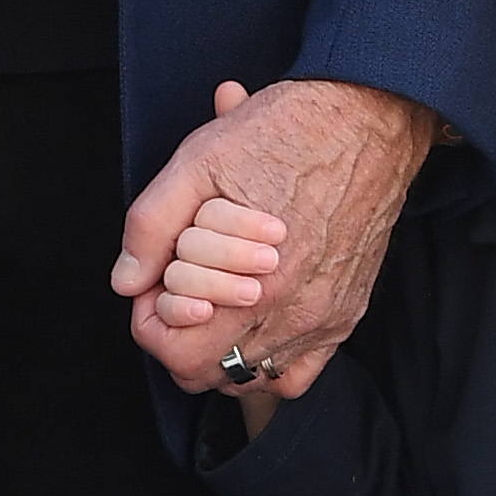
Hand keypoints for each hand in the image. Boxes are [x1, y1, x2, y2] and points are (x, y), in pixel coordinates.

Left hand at [112, 75, 435, 401]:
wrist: (368, 116)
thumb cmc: (284, 132)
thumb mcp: (198, 161)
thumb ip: (151, 226)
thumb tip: (127, 281)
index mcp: (255, 284)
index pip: (176, 353)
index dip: (150, 320)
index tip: (154, 284)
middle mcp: (294, 313)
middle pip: (207, 373)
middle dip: (177, 336)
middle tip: (177, 291)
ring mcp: (324, 319)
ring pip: (249, 379)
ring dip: (219, 349)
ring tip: (213, 302)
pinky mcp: (346, 314)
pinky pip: (297, 375)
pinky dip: (267, 361)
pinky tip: (254, 323)